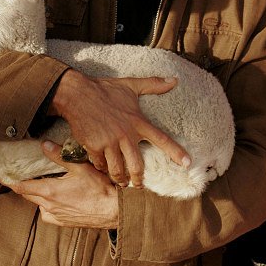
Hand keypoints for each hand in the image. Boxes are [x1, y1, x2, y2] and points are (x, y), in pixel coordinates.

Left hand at [7, 141, 118, 228]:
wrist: (112, 211)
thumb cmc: (98, 188)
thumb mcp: (79, 167)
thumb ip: (59, 156)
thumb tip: (44, 145)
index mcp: (50, 191)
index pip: (21, 187)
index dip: (8, 180)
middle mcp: (48, 206)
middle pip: (27, 194)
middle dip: (21, 185)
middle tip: (16, 174)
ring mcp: (55, 215)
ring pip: (38, 202)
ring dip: (37, 193)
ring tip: (44, 181)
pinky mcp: (62, 222)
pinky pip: (47, 211)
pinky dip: (48, 202)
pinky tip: (58, 195)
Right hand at [50, 70, 190, 187]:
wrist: (77, 94)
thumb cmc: (106, 89)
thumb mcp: (131, 85)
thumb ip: (153, 84)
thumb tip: (174, 80)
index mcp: (137, 121)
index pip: (161, 139)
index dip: (176, 152)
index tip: (188, 164)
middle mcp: (125, 134)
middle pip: (137, 166)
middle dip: (139, 179)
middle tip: (139, 185)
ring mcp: (109, 142)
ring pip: (118, 170)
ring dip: (121, 179)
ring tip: (122, 182)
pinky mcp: (94, 147)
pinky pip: (101, 165)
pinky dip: (103, 168)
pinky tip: (104, 168)